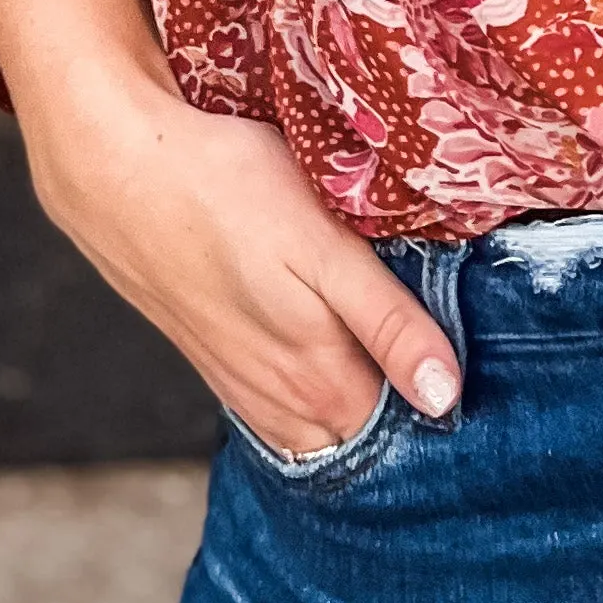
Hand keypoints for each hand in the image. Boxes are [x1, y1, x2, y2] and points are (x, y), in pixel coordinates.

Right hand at [0, 0, 458, 457]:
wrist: (117, 169)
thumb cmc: (228, 189)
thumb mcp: (325, 246)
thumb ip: (387, 324)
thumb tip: (445, 398)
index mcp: (320, 380)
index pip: (407, 429)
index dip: (445, 401)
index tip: (484, 374)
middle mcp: (282, 401)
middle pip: (365, 434)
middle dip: (406, 412)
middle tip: (449, 357)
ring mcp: (242, 383)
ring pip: (320, 424)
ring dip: (357, 404)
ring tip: (394, 358)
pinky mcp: (215, 358)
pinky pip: (279, 405)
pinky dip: (311, 393)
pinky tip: (325, 353)